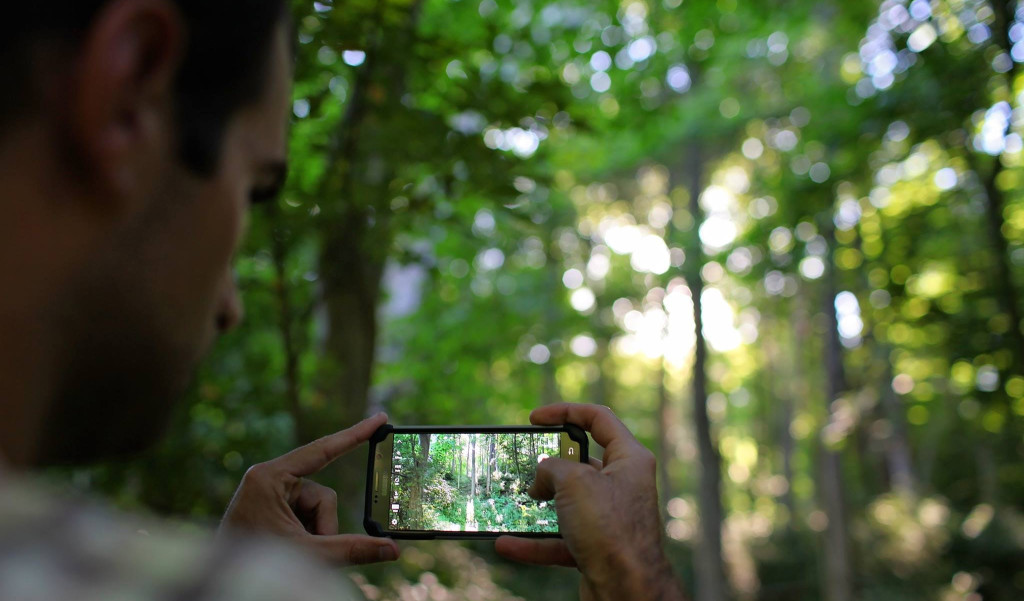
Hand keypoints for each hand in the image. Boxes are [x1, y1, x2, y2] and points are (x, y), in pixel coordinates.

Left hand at [220, 412, 399, 564]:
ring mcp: (271, 494)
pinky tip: (290, 551)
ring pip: (317, 510)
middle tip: (309, 551)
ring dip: (314, 535)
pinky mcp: (273, 509)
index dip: (355, 435)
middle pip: (322, 496)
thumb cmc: (254, 567)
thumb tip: (392, 548)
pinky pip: (305, 517)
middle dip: (322, 527)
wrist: (222, 587)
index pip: (322, 450)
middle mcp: (270, 479)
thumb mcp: (308, 555)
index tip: (380, 418)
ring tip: (293, 556)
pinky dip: (306, 536)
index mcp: (270, 477)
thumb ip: (352, 549)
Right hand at [494, 403, 685, 600]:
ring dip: (539, 505)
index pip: (599, 419)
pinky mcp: (597, 547)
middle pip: (581, 463)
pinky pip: (560, 540)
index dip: (566, 411)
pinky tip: (507, 543)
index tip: (535, 418)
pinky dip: (534, 542)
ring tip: (513, 502)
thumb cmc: (610, 529)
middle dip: (551, 465)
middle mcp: (623, 485)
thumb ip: (553, 468)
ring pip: (568, 504)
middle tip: (526, 466)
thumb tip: (542, 476)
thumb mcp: (574, 482)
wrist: (627, 589)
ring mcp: (610, 518)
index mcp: (629, 459)